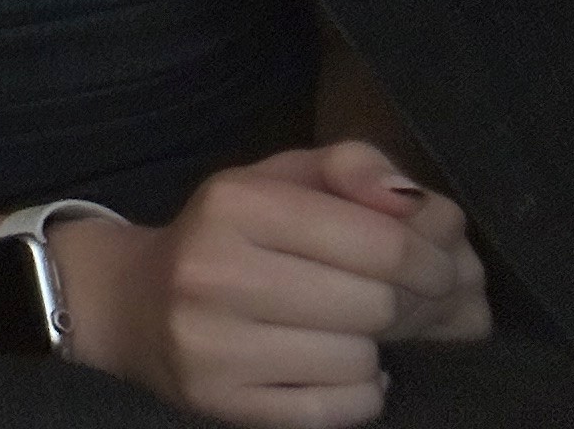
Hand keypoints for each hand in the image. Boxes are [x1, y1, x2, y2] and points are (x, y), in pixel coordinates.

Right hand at [57, 143, 489, 426]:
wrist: (130, 304)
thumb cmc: (226, 235)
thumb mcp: (276, 178)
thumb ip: (352, 169)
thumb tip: (421, 204)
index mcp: (235, 203)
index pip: (380, 243)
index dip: (433, 260)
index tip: (444, 267)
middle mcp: (217, 272)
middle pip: (376, 304)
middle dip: (413, 306)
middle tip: (414, 303)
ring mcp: (216, 346)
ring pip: (360, 360)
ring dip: (374, 348)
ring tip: (353, 330)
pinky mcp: (224, 404)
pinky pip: (339, 409)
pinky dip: (358, 392)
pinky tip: (337, 367)